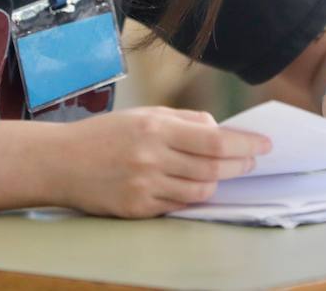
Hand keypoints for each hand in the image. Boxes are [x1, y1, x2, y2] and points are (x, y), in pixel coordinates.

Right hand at [53, 107, 270, 217]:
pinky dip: (192, 196)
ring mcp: (144, 186)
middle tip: (252, 160)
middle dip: (239, 165)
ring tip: (225, 174)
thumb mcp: (143, 116)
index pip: (214, 139)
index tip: (265, 145)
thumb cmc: (104, 135)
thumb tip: (218, 129)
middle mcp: (151, 157)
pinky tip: (197, 187)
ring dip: (218, 183)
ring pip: (199, 191)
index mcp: (155, 128)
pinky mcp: (137, 209)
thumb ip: (183, 121)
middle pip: (212, 168)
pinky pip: (177, 206)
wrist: (60, 162)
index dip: (244, 144)